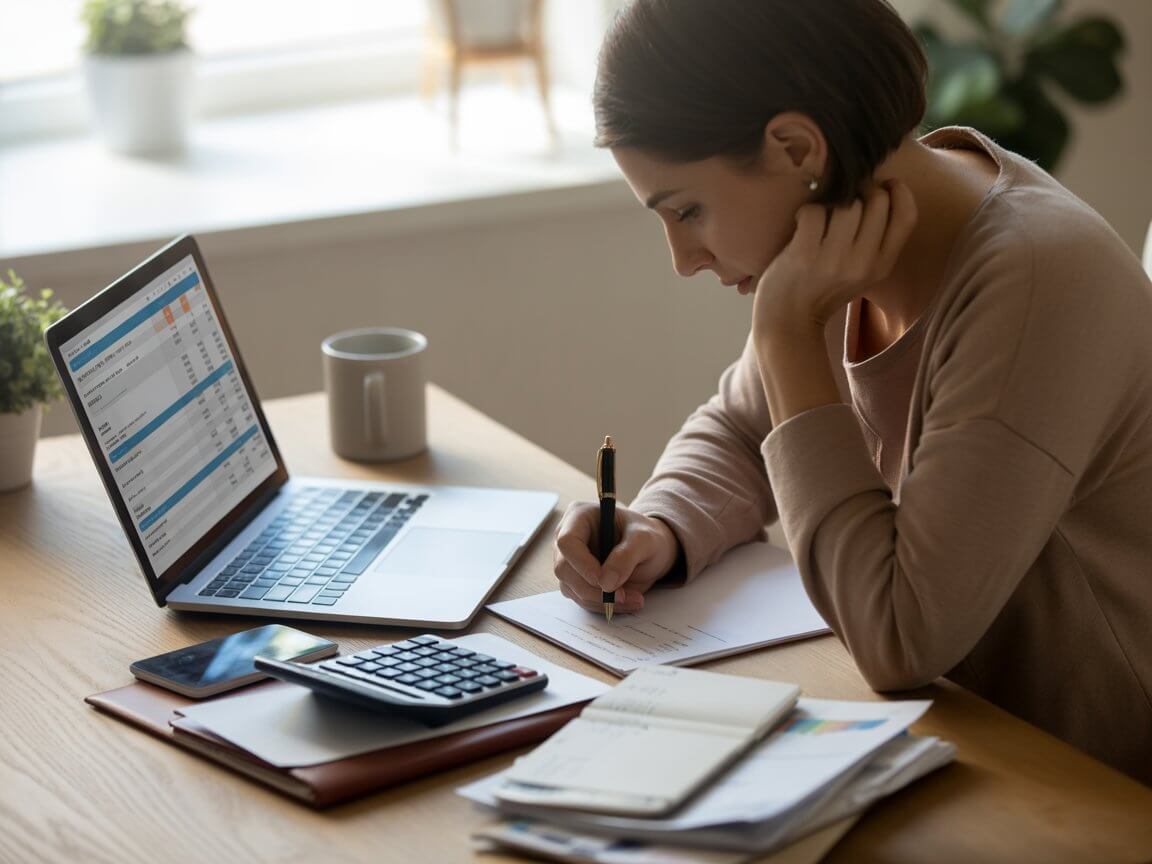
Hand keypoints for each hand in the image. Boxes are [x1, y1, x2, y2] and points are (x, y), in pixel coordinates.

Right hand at [553, 502, 679, 613]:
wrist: (650, 550)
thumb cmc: (645, 536)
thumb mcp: (645, 539)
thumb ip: (626, 556)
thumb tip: (606, 583)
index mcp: (580, 517)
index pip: (567, 541)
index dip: (581, 563)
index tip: (603, 581)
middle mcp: (569, 538)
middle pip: (564, 568)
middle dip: (592, 588)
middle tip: (621, 596)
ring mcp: (570, 561)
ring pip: (571, 588)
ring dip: (601, 600)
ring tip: (634, 598)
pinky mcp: (576, 580)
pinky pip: (582, 599)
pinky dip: (603, 605)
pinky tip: (626, 601)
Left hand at [751, 181, 917, 339]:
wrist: (787, 322)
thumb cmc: (822, 291)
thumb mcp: (861, 274)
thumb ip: (875, 242)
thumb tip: (880, 192)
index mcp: (882, 266)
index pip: (906, 217)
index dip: (898, 191)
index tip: (885, 184)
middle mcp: (862, 263)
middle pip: (876, 201)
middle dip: (861, 190)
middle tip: (845, 198)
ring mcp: (833, 259)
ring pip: (846, 204)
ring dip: (831, 202)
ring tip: (820, 217)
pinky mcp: (804, 254)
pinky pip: (814, 212)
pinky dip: (805, 212)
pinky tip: (801, 223)